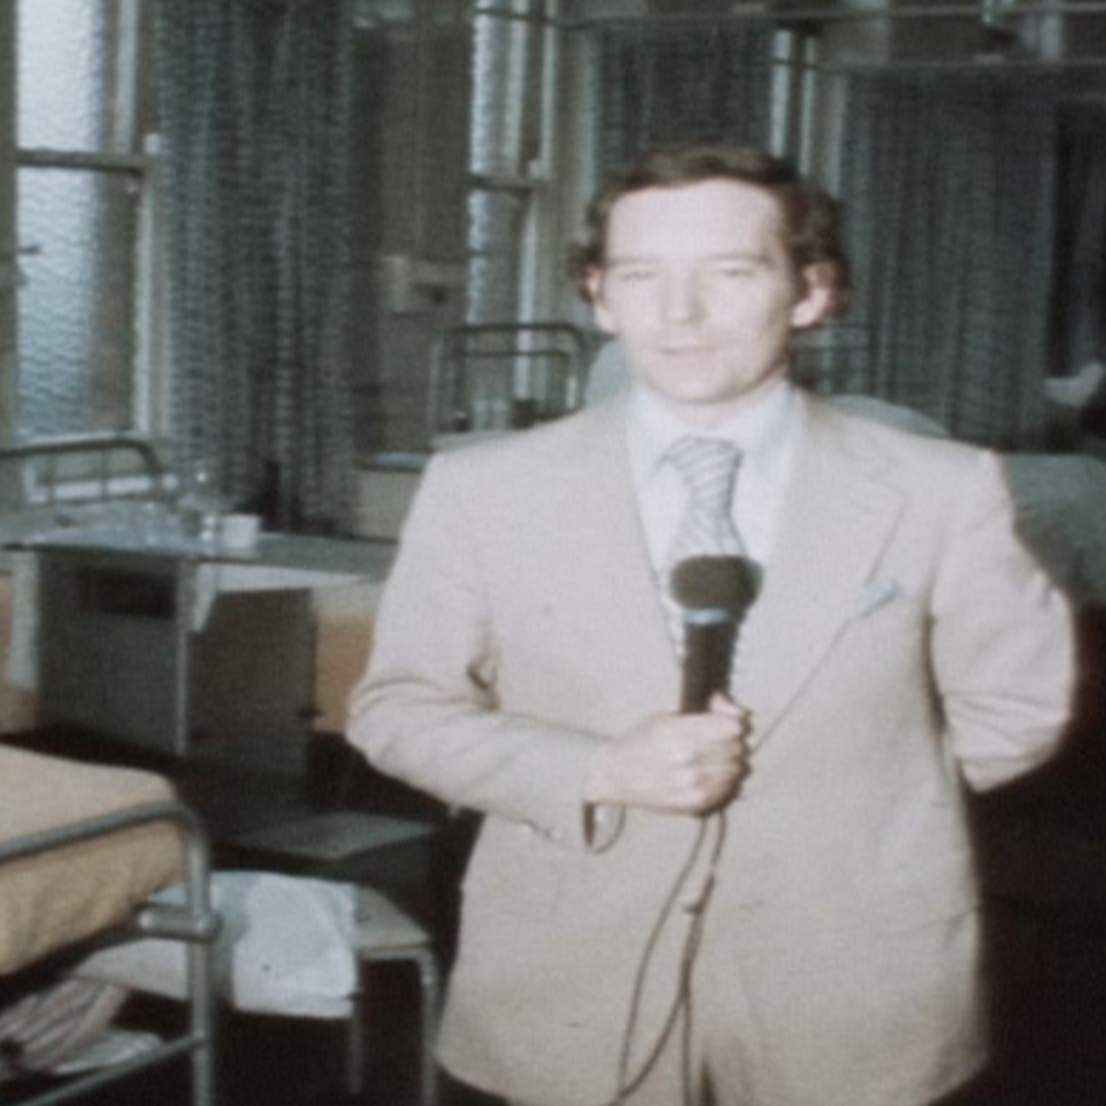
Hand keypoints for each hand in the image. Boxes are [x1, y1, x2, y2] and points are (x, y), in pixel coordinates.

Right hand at [584, 694, 750, 815]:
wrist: (615, 775)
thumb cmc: (642, 739)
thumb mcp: (667, 715)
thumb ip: (707, 711)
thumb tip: (740, 714)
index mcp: (678, 730)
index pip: (732, 728)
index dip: (733, 724)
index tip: (725, 724)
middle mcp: (686, 757)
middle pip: (736, 748)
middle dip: (732, 743)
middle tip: (720, 742)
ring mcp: (690, 783)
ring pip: (735, 769)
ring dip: (730, 762)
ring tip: (714, 759)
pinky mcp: (692, 803)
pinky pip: (727, 789)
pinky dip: (724, 780)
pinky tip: (710, 774)